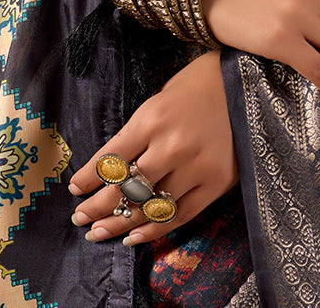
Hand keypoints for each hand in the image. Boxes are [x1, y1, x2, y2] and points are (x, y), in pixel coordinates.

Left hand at [68, 49, 237, 245]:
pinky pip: (179, 215)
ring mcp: (195, 167)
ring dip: (119, 223)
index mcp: (152, 119)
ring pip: (149, 207)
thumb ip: (137, 133)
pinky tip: (132, 237)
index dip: (89, 179)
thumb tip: (109, 169)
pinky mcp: (216, 183)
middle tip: (79, 219)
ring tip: (98, 233)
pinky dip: (153, 231)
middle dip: (96, 207)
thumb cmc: (196, 85)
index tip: (74, 191)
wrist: (245, 83)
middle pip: (125, 188)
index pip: (111, 159)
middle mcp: (171, 146)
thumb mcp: (159, 98)